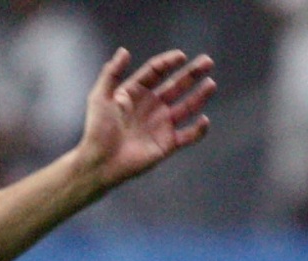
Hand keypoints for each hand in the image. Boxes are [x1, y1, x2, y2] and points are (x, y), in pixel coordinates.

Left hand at [78, 49, 214, 189]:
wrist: (99, 162)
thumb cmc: (97, 130)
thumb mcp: (99, 98)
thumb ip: (111, 74)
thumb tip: (124, 51)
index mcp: (136, 94)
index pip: (156, 72)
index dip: (168, 62)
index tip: (180, 56)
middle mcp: (151, 106)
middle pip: (176, 85)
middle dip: (192, 73)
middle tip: (207, 62)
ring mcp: (161, 125)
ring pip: (187, 107)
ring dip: (200, 96)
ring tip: (210, 84)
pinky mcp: (167, 144)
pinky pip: (188, 136)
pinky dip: (199, 130)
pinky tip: (203, 120)